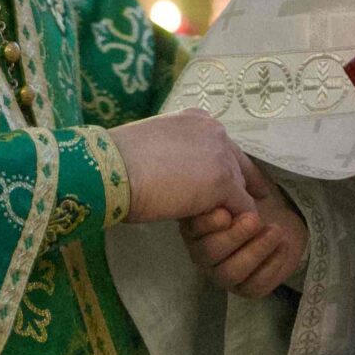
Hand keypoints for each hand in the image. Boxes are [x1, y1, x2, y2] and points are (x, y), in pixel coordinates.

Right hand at [115, 111, 256, 224]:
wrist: (111, 169)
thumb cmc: (117, 162)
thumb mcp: (155, 146)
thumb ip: (175, 154)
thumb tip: (177, 174)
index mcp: (197, 119)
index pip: (223, 146)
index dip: (226, 167)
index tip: (232, 184)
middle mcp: (214, 131)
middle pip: (238, 165)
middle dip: (237, 187)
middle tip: (237, 209)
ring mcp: (221, 156)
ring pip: (241, 188)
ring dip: (231, 208)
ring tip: (227, 227)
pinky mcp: (223, 183)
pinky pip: (243, 208)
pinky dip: (236, 223)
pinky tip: (229, 235)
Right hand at [181, 161, 308, 298]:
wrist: (282, 223)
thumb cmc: (256, 202)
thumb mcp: (244, 182)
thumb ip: (237, 175)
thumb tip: (233, 174)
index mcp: (197, 227)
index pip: (193, 230)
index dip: (207, 223)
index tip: (225, 212)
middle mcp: (203, 254)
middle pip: (209, 253)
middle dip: (234, 236)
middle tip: (255, 219)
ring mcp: (222, 274)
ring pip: (230, 273)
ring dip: (255, 251)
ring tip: (275, 232)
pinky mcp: (245, 288)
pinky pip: (253, 286)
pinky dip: (271, 266)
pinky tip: (283, 246)